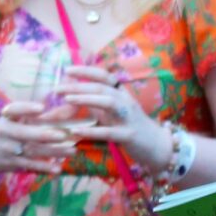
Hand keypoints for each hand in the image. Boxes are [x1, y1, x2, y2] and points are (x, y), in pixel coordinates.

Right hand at [0, 100, 74, 176]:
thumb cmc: (7, 130)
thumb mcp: (14, 119)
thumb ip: (35, 114)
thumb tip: (65, 106)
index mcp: (6, 117)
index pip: (14, 110)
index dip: (26, 108)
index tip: (41, 108)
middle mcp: (5, 133)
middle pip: (24, 134)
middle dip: (44, 135)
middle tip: (63, 135)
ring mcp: (8, 150)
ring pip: (32, 151)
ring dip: (53, 152)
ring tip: (72, 151)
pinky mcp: (13, 164)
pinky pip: (30, 166)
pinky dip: (44, 168)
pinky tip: (58, 169)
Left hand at [56, 66, 170, 168]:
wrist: (157, 146)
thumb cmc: (131, 127)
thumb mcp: (113, 113)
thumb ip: (97, 105)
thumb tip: (74, 96)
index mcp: (122, 94)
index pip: (104, 76)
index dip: (86, 71)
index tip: (67, 69)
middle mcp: (126, 101)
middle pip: (102, 88)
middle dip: (79, 86)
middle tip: (58, 88)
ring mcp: (129, 118)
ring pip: (108, 103)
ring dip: (87, 99)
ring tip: (67, 100)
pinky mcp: (130, 135)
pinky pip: (110, 132)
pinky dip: (92, 131)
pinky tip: (76, 131)